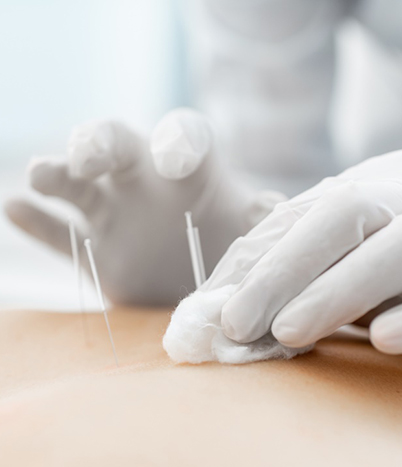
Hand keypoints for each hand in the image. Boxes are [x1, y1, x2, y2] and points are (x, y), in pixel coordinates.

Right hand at [5, 109, 277, 305]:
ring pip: (77, 183)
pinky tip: (13, 209)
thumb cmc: (234, 256)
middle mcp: (147, 182)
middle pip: (117, 143)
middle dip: (100, 142)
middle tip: (86, 155)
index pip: (183, 136)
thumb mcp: (253, 239)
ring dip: (56, 173)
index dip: (179, 143)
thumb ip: (263, 222)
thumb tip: (274, 207)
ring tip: (39, 174)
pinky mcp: (93, 249)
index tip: (176, 163)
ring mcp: (114, 213)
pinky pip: (58, 233)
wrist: (204, 294)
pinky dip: (36, 222)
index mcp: (193, 172)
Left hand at [203, 150, 401, 353]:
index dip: (262, 260)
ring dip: (342, 290)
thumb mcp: (346, 263)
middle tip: (238, 325)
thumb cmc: (396, 277)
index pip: (312, 212)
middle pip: (350, 215)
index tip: (216, 310)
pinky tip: (384, 339)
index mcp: (382, 184)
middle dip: (286, 269)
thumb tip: (221, 302)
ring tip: (288, 332)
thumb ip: (295, 267)